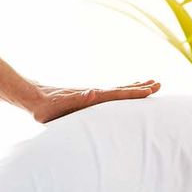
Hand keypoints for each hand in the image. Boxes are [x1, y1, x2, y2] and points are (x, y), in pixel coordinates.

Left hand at [25, 79, 160, 124]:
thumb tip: (94, 92)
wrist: (33, 98)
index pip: (118, 94)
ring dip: (133, 88)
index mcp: (92, 97)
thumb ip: (77, 99)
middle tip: (159, 84)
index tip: (151, 90)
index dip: (135, 92)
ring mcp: (91, 96)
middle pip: (122, 90)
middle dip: (140, 88)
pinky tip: (123, 93)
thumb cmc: (45, 107)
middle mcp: (94, 94)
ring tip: (149, 85)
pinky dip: (120, 94)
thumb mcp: (60, 105)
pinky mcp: (86, 100)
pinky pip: (109, 97)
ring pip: (117, 92)